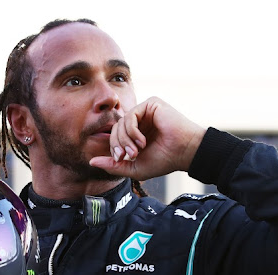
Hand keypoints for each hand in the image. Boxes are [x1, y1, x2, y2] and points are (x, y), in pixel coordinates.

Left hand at [89, 97, 205, 180]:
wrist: (185, 152)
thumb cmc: (165, 160)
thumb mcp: (135, 167)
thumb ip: (113, 165)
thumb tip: (91, 161)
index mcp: (136, 133)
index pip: (114, 136)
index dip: (113, 148)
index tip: (121, 159)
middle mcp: (140, 121)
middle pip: (115, 128)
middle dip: (118, 144)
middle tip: (129, 156)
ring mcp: (145, 111)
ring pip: (121, 123)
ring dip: (126, 140)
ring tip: (138, 150)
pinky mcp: (151, 104)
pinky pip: (130, 115)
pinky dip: (132, 131)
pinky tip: (142, 141)